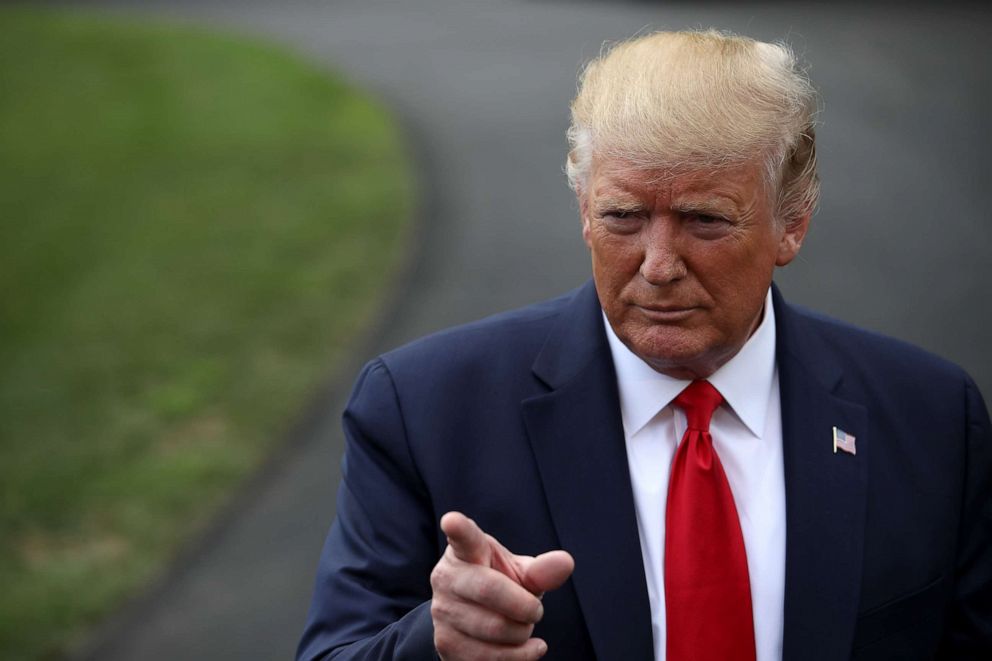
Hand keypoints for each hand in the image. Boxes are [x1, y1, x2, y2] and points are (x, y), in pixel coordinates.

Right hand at [430, 512, 574, 660]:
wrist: (473, 621)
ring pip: (493, 628)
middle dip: (525, 605)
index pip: (463, 537)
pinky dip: (519, 657)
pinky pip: (488, 658)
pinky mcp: (445, 644)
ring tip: (524, 627)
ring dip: (522, 633)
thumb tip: (566, 562)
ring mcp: (442, 611)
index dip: (458, 528)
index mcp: (466, 551)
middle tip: (535, 610)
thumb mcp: (520, 574)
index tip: (452, 520)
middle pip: (490, 591)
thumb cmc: (500, 587)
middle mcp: (447, 577)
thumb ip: (542, 571)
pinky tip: (530, 648)